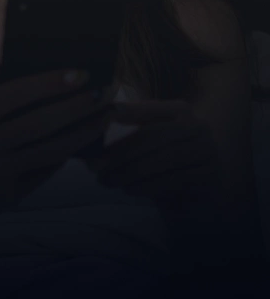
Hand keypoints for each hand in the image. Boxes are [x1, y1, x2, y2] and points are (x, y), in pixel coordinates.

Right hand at [0, 63, 116, 219]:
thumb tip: (4, 56)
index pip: (14, 94)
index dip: (49, 83)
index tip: (82, 73)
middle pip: (39, 123)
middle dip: (77, 106)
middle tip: (106, 91)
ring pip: (50, 150)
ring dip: (84, 132)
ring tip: (108, 114)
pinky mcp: (10, 197)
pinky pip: (47, 171)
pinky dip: (69, 153)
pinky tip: (89, 137)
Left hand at [81, 99, 222, 218]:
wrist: (199, 189)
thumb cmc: (164, 160)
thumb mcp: (149, 140)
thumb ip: (127, 131)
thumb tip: (90, 130)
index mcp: (180, 109)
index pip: (146, 109)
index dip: (121, 115)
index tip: (95, 125)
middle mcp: (197, 127)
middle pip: (152, 137)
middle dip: (120, 153)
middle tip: (94, 166)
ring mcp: (207, 152)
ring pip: (161, 161)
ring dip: (129, 173)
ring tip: (107, 181)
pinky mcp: (208, 177)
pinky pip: (172, 181)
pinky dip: (146, 186)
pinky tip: (129, 189)